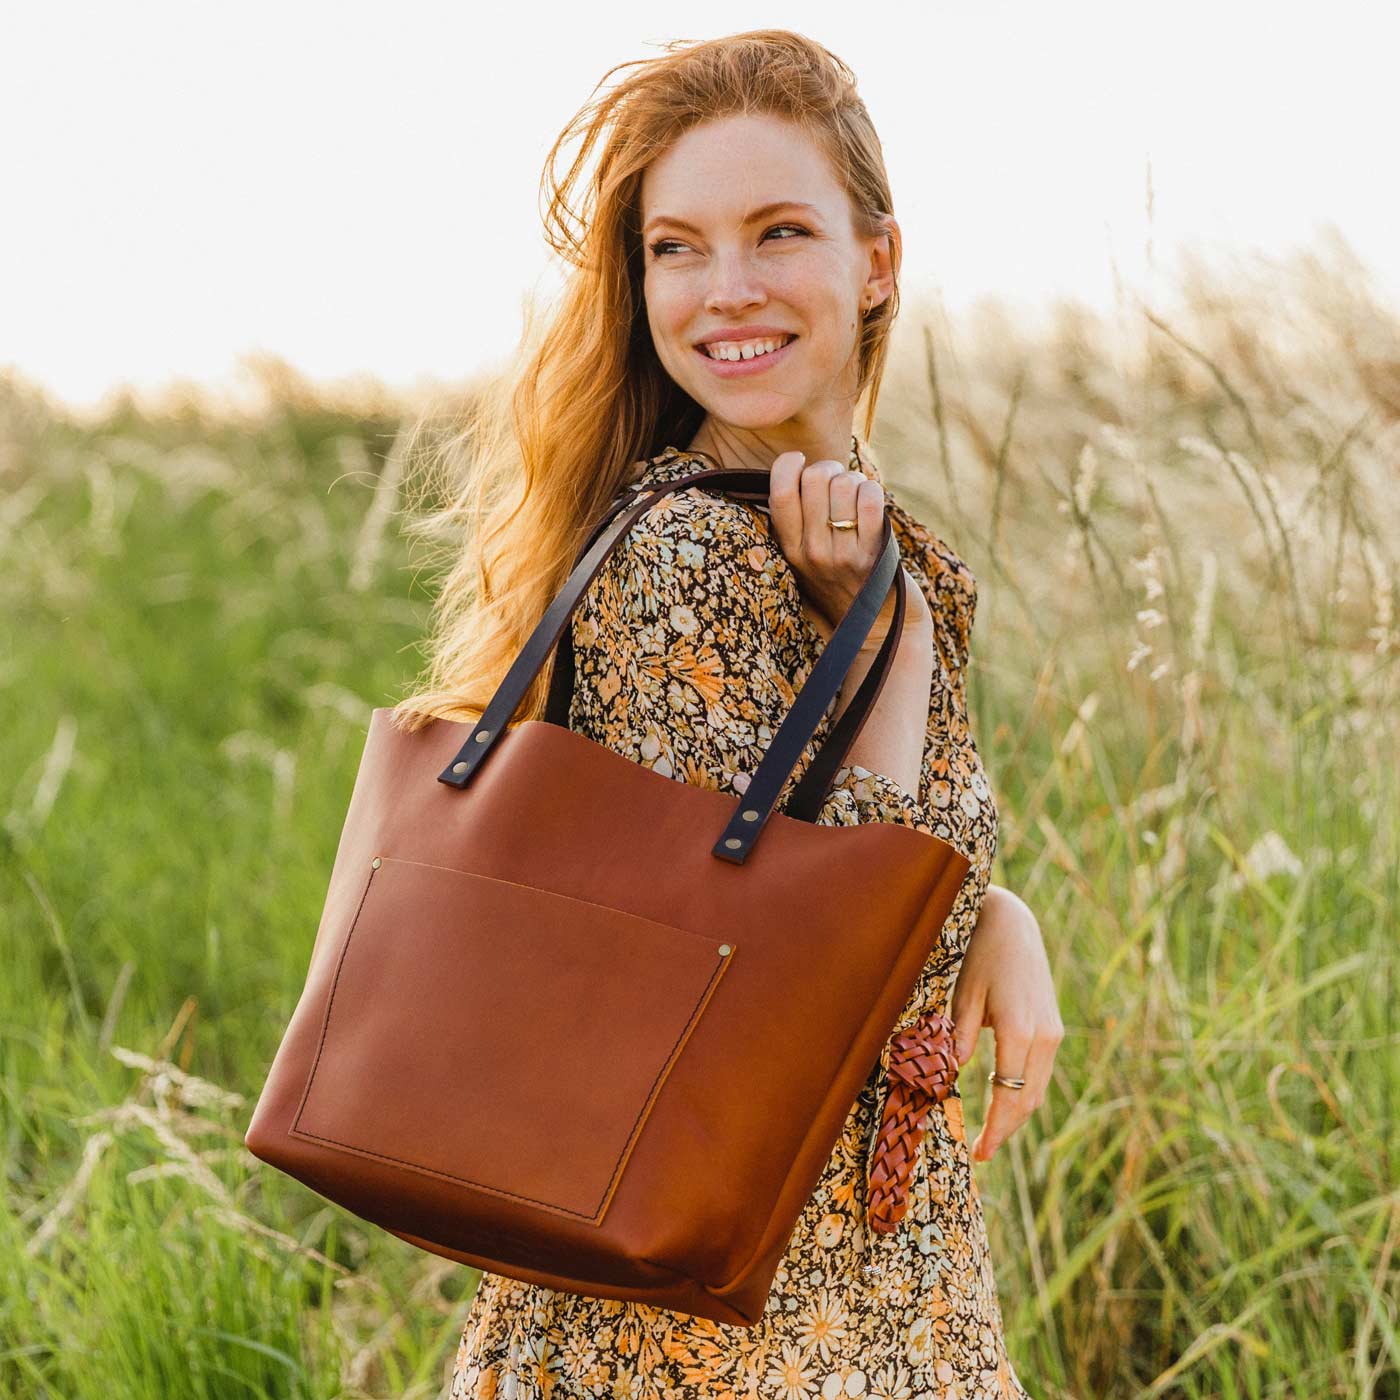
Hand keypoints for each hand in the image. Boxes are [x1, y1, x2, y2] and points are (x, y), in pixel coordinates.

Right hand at [768, 449, 931, 646]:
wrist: (877, 624)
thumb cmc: (840, 581)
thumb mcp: (804, 559)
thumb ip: (795, 522)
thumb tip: (794, 468)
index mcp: (788, 549)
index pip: (780, 492)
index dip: (788, 464)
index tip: (798, 461)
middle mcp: (812, 552)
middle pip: (815, 477)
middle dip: (829, 469)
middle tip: (835, 483)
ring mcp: (842, 554)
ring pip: (845, 483)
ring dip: (854, 481)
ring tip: (856, 496)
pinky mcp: (873, 553)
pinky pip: (871, 499)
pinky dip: (873, 491)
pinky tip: (871, 502)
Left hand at [950, 887, 1064, 1160]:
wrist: (1013, 923)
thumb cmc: (980, 953)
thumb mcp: (962, 993)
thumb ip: (959, 1036)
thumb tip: (953, 1074)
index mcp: (1019, 1030)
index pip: (1009, 1095)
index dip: (995, 1129)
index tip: (979, 1153)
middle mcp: (1044, 1036)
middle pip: (1028, 1099)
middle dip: (1006, 1129)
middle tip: (982, 1152)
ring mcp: (1053, 1031)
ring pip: (1037, 1088)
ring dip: (1017, 1114)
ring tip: (991, 1134)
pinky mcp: (1053, 1026)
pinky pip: (1040, 1071)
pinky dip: (1023, 1092)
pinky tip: (1004, 1101)